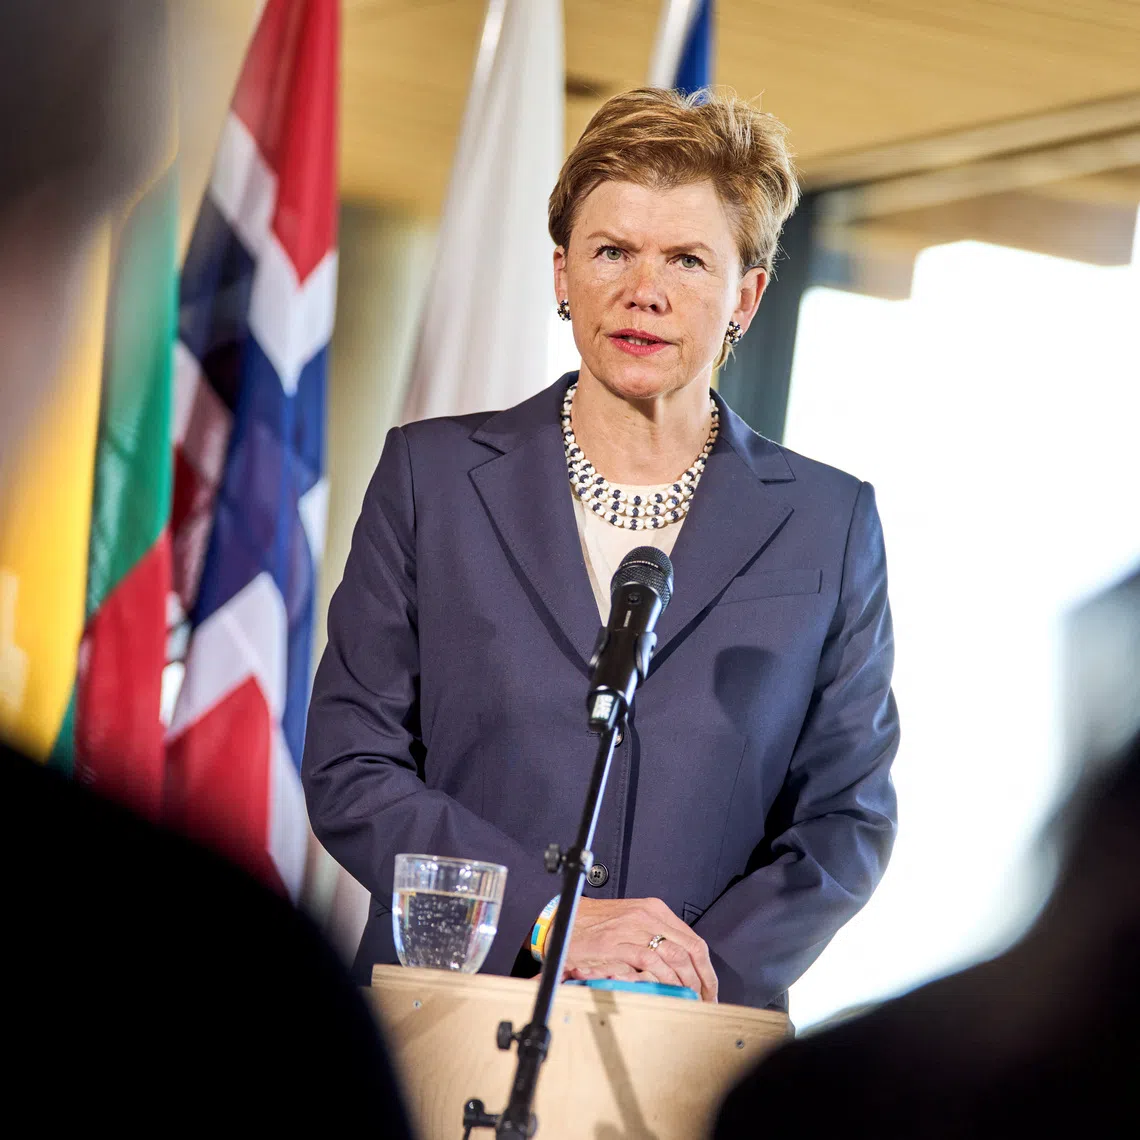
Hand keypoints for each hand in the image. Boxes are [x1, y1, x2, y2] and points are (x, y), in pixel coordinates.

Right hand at [561, 896, 717, 1001]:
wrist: (564, 920)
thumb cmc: (596, 925)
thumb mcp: (632, 923)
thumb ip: (655, 938)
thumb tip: (681, 967)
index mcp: (655, 910)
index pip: (694, 940)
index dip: (706, 968)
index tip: (710, 987)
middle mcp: (649, 916)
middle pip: (692, 949)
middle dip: (704, 979)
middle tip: (707, 1000)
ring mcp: (635, 929)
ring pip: (677, 956)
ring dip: (688, 983)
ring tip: (690, 1001)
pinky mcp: (619, 944)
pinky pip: (653, 963)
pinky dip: (665, 980)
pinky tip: (669, 991)